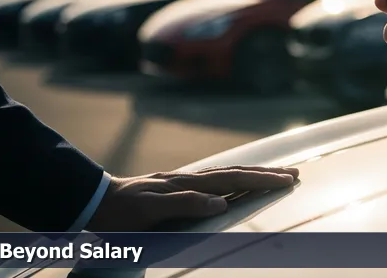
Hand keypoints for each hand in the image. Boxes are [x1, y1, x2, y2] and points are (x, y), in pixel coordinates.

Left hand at [85, 165, 298, 230]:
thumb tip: (220, 201)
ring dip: (253, 174)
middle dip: (266, 174)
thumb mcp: (148, 210)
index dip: (261, 180)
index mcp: (186, 184)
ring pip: (226, 174)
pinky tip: (238, 183)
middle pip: (235, 172)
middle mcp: (189, 179)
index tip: (287, 179)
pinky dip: (234, 179)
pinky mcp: (177, 187)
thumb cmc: (119, 213)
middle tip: (294, 174)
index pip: (233, 180)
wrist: (92, 201)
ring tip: (275, 174)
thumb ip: (184, 204)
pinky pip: (214, 180)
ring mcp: (183, 181)